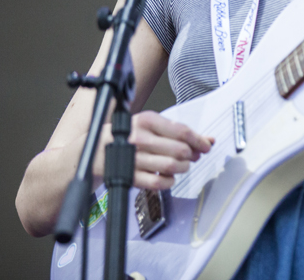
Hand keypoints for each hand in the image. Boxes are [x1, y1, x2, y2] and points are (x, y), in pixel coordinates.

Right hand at [92, 110, 213, 190]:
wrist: (94, 150)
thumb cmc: (127, 135)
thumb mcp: (151, 126)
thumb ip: (179, 132)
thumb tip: (209, 140)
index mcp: (147, 120)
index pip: (182, 131)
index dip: (199, 141)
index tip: (206, 146)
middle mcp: (139, 138)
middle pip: (180, 150)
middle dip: (191, 156)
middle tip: (191, 157)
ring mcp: (133, 158)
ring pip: (171, 166)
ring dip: (182, 169)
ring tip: (180, 166)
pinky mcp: (128, 176)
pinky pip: (158, 183)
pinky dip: (169, 182)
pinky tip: (168, 178)